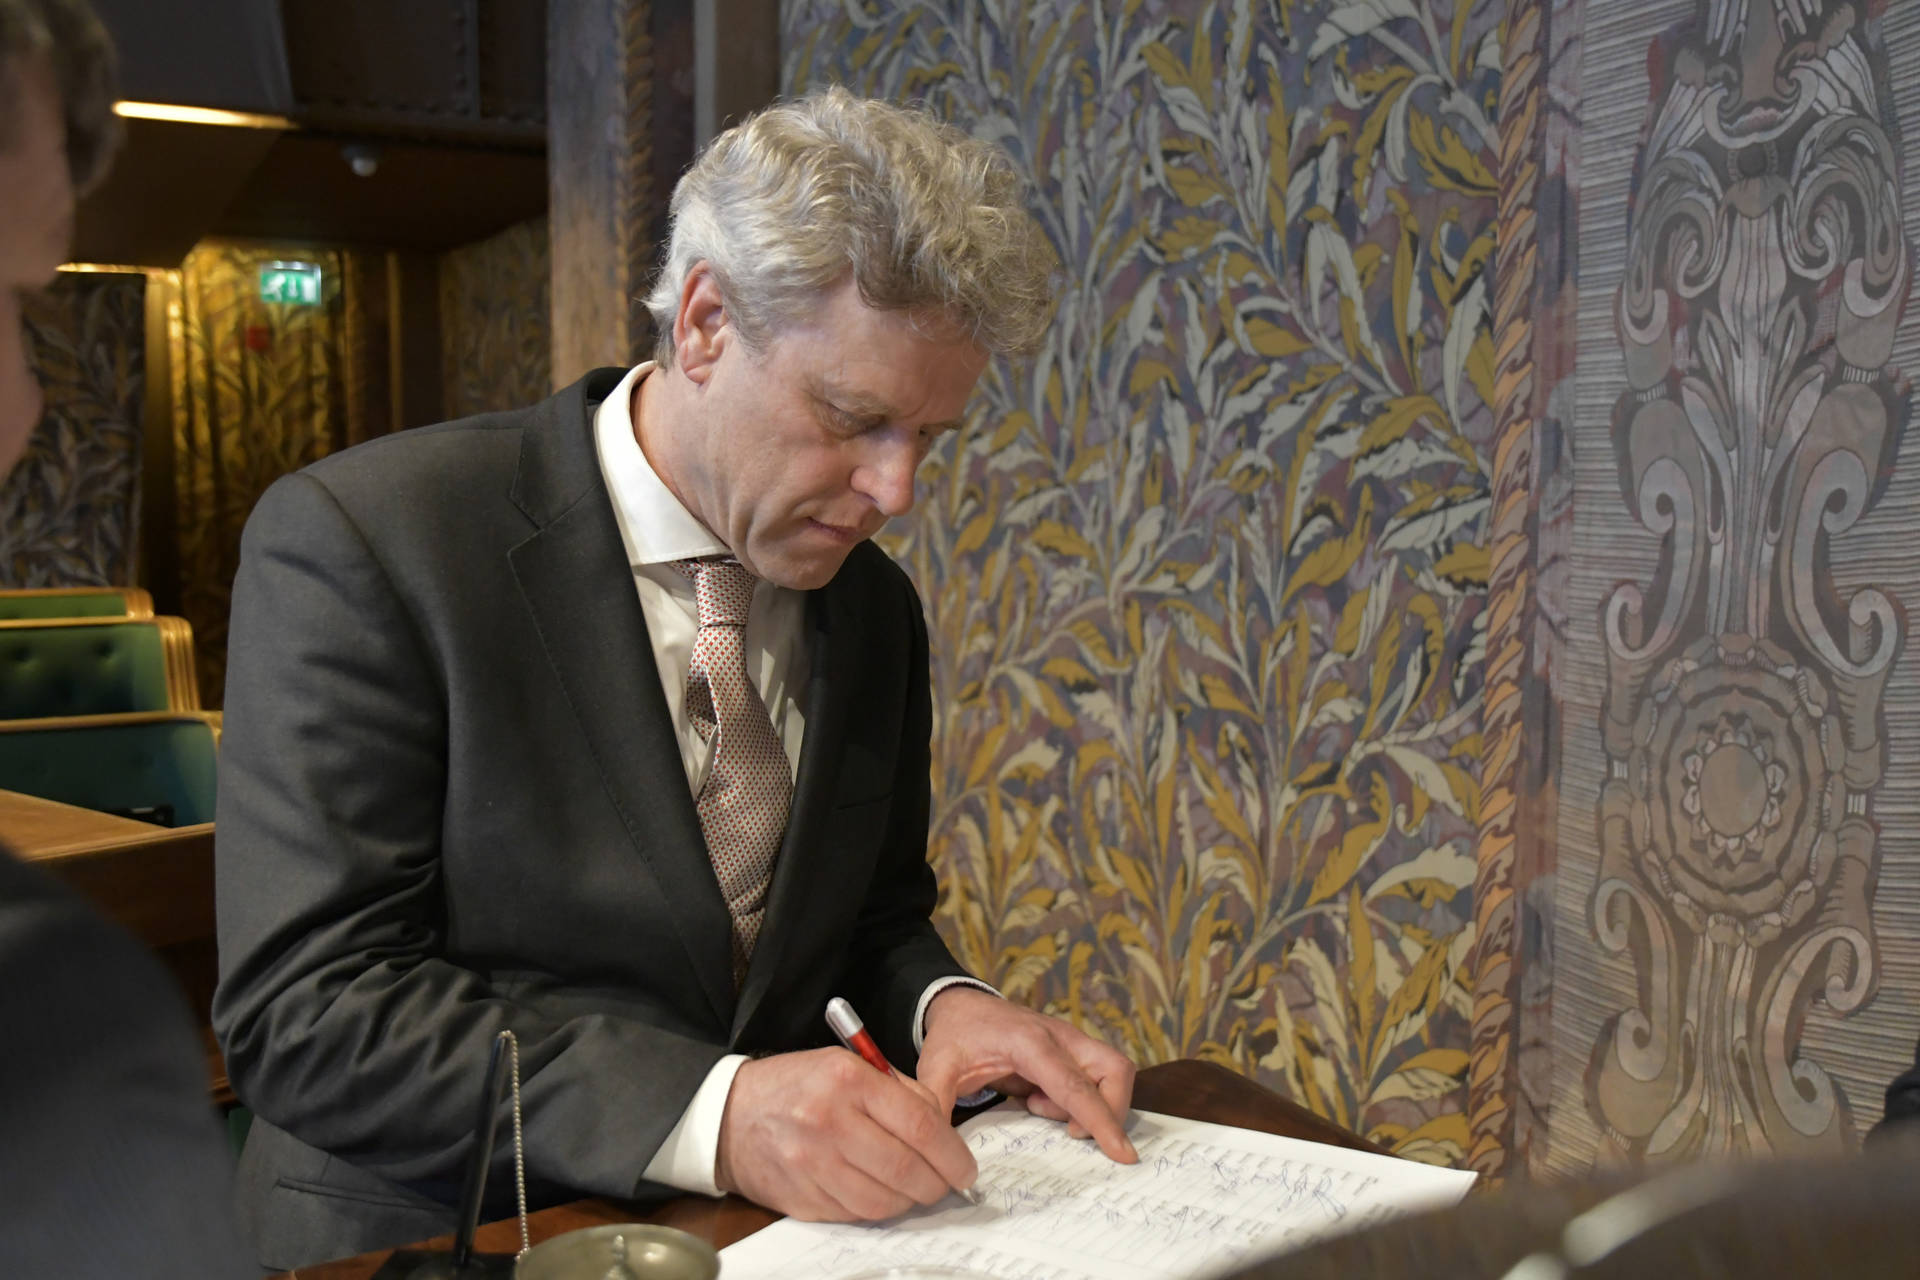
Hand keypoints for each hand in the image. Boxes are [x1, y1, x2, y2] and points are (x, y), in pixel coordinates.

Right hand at [715, 1047, 977, 1219]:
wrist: (732, 1114)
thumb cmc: (799, 1085)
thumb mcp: (849, 1066)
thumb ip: (900, 1092)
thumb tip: (945, 1132)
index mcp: (849, 1081)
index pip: (921, 1126)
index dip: (953, 1155)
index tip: (966, 1169)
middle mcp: (830, 1122)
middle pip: (906, 1169)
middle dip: (938, 1184)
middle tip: (948, 1184)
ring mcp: (812, 1164)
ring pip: (883, 1201)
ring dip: (910, 1201)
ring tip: (916, 1189)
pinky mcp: (802, 1197)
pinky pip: (855, 1214)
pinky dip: (878, 1209)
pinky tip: (882, 1194)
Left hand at [915, 987, 1137, 1163]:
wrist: (959, 1005)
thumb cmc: (952, 1035)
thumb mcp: (935, 1068)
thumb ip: (936, 1106)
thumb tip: (937, 1152)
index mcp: (1029, 1043)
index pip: (1076, 1086)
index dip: (1101, 1121)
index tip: (1123, 1154)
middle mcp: (1060, 1037)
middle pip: (1114, 1071)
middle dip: (1108, 1113)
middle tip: (1067, 1132)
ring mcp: (1070, 1041)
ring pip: (1113, 1072)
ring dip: (1092, 1105)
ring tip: (1040, 1110)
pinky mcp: (1072, 1050)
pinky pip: (1098, 1077)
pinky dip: (1082, 1100)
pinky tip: (1039, 1102)